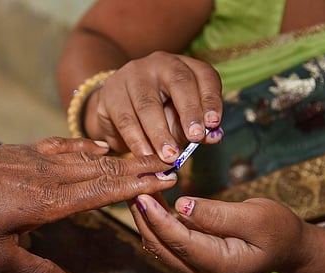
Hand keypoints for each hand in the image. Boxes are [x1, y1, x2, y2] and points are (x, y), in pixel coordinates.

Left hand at [0, 137, 175, 272]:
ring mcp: (43, 158)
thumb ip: (35, 271)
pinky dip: (87, 145)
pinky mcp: (30, 149)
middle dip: (142, 167)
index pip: (105, 191)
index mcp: (51, 202)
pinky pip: (66, 144)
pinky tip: (100, 146)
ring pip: (91, 156)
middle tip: (171, 162)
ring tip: (146, 154)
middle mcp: (54, 176)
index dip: (138, 185)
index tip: (165, 179)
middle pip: (107, 170)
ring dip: (122, 156)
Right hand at [84, 51, 223, 161]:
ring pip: (148, 104)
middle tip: (194, 137)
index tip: (213, 124)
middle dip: (189, 111)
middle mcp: (160, 63)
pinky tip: (145, 156)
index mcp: (185, 66)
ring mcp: (132, 75)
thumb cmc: (158, 115)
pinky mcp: (111, 93)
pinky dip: (137, 141)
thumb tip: (213, 137)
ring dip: (160, 134)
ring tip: (169, 157)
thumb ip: (197, 127)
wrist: (116, 109)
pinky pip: (125, 119)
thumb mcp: (181, 119)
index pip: (204, 76)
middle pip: (179, 83)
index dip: (211, 99)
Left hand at [130, 195, 306, 272]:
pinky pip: (167, 240)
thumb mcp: (254, 217)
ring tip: (138, 189)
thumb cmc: (276, 230)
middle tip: (133, 187)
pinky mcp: (192, 257)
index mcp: (220, 265)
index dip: (158, 219)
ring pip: (159, 244)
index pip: (180, 242)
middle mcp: (202, 272)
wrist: (287, 246)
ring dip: (146, 218)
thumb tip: (181, 205)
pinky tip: (152, 199)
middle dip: (144, 217)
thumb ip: (217, 214)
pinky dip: (156, 220)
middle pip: (161, 246)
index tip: (142, 195)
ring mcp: (195, 267)